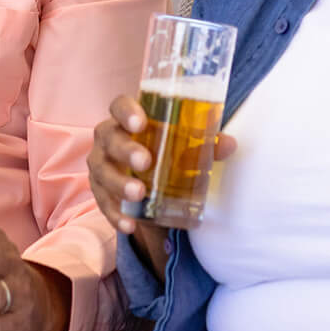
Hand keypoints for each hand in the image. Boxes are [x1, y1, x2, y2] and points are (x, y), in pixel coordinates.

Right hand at [88, 95, 235, 274]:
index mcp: (128, 119)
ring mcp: (101, 164)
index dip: (127, 111)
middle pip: (109, 137)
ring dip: (119, 183)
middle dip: (126, 150)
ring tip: (139, 194)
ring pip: (102, 171)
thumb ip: (205, 143)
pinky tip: (128, 224)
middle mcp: (109, 138)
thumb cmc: (165, 151)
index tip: (141, 122)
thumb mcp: (184, 146)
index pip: (120, 106)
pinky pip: (102, 202)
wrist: (147, 179)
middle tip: (146, 162)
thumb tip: (229, 144)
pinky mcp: (100, 190)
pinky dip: (114, 214)